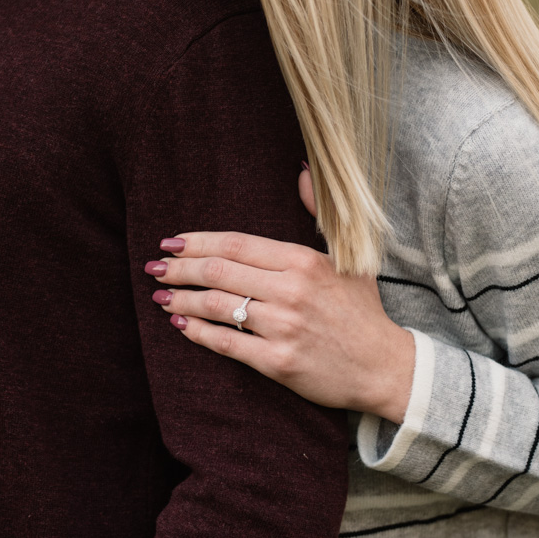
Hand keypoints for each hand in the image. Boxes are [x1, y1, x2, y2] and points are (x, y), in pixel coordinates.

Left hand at [145, 173, 414, 421]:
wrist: (384, 366)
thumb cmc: (361, 310)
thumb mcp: (349, 256)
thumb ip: (320, 213)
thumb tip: (302, 170)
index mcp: (303, 261)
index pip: (235, 244)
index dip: (196, 242)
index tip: (171, 243)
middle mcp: (291, 290)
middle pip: (218, 271)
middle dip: (179, 269)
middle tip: (154, 268)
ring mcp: (283, 327)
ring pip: (217, 306)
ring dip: (182, 300)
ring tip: (161, 297)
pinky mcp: (278, 361)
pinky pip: (226, 343)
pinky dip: (198, 332)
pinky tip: (181, 325)